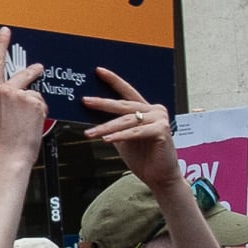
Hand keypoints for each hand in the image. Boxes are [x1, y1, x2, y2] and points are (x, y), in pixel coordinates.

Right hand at [0, 28, 48, 171]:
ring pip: (35, 94)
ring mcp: (20, 96)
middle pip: (23, 74)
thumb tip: (16, 94)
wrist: (9, 158)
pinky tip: (32, 125)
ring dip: (35, 106)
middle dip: (33, 71)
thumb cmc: (0, 142)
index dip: (0, 45)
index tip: (5, 32)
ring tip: (26, 123)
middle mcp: (5, 91)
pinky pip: (42, 104)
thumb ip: (1, 100)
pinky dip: (41, 113)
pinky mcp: (34, 103)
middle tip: (39, 68)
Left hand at [82, 66, 177, 193]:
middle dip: (103, 103)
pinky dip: (121, 136)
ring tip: (90, 133)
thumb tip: (92, 117)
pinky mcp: (162, 130)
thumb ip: (113, 126)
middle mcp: (154, 110)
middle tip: (86, 101)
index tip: (98, 71)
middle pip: (124, 105)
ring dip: (106, 127)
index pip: (127, 92)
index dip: (113, 80)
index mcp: (146, 109)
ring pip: (127, 120)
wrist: (160, 177)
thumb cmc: (143, 158)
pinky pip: (136, 132)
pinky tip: (107, 139)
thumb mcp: (123, 138)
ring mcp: (160, 119)